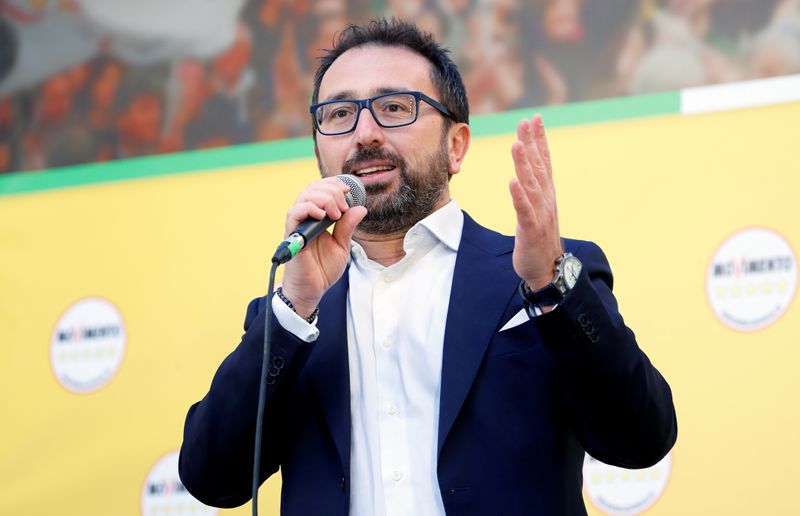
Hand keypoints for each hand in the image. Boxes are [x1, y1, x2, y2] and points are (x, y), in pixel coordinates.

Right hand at [280, 177, 367, 317]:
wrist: (312, 290)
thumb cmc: (323, 269)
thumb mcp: (342, 245)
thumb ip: (348, 226)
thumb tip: (361, 208)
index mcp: (317, 217)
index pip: (320, 189)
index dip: (334, 184)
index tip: (349, 190)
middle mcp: (306, 218)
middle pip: (313, 188)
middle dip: (332, 191)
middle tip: (343, 207)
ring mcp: (298, 225)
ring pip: (305, 196)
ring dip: (324, 198)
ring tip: (336, 213)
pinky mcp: (292, 235)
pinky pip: (295, 213)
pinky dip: (309, 208)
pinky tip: (323, 216)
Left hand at [509, 115, 562, 289]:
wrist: (547, 269)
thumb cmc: (539, 238)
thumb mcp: (536, 209)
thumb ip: (532, 189)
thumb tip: (524, 171)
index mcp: (546, 194)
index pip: (544, 161)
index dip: (540, 139)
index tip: (534, 119)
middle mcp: (545, 200)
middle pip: (538, 167)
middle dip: (532, 143)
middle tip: (526, 121)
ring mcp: (539, 214)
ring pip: (531, 185)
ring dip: (524, 164)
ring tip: (518, 144)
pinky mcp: (531, 229)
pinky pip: (523, 210)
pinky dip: (519, 196)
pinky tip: (512, 182)